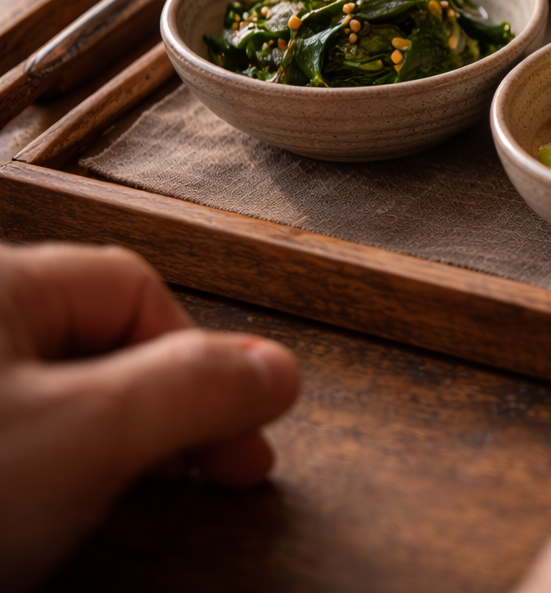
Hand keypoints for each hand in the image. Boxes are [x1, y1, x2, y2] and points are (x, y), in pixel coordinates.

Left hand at [0, 244, 299, 588]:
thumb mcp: (86, 434)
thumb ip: (192, 389)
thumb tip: (277, 370)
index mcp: (2, 280)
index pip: (138, 288)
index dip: (203, 356)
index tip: (237, 427)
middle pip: (103, 343)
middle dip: (168, 411)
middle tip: (211, 474)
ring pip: (59, 399)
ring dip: (115, 449)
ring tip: (138, 501)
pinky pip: (19, 444)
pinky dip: (53, 477)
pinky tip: (56, 516)